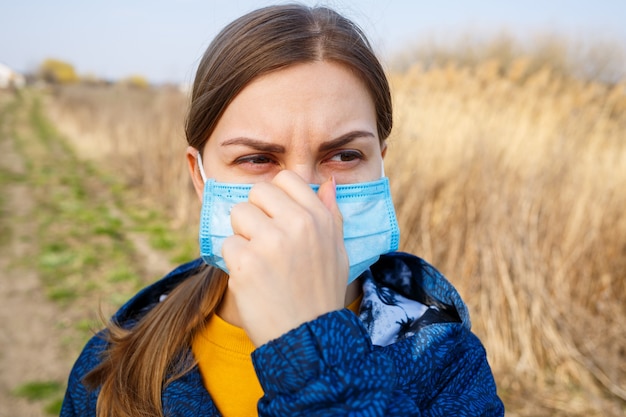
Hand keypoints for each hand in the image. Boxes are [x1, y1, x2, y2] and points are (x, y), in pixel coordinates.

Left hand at [221, 171, 348, 345]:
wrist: (308, 338)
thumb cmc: (321, 292)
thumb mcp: (338, 251)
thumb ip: (331, 214)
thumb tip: (328, 183)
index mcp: (318, 218)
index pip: (286, 178)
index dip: (276, 196)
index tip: (276, 217)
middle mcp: (296, 225)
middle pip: (257, 192)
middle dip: (256, 213)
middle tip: (265, 242)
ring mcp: (269, 243)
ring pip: (238, 214)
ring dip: (243, 236)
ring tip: (259, 262)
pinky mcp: (245, 263)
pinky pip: (227, 244)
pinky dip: (235, 262)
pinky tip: (252, 280)